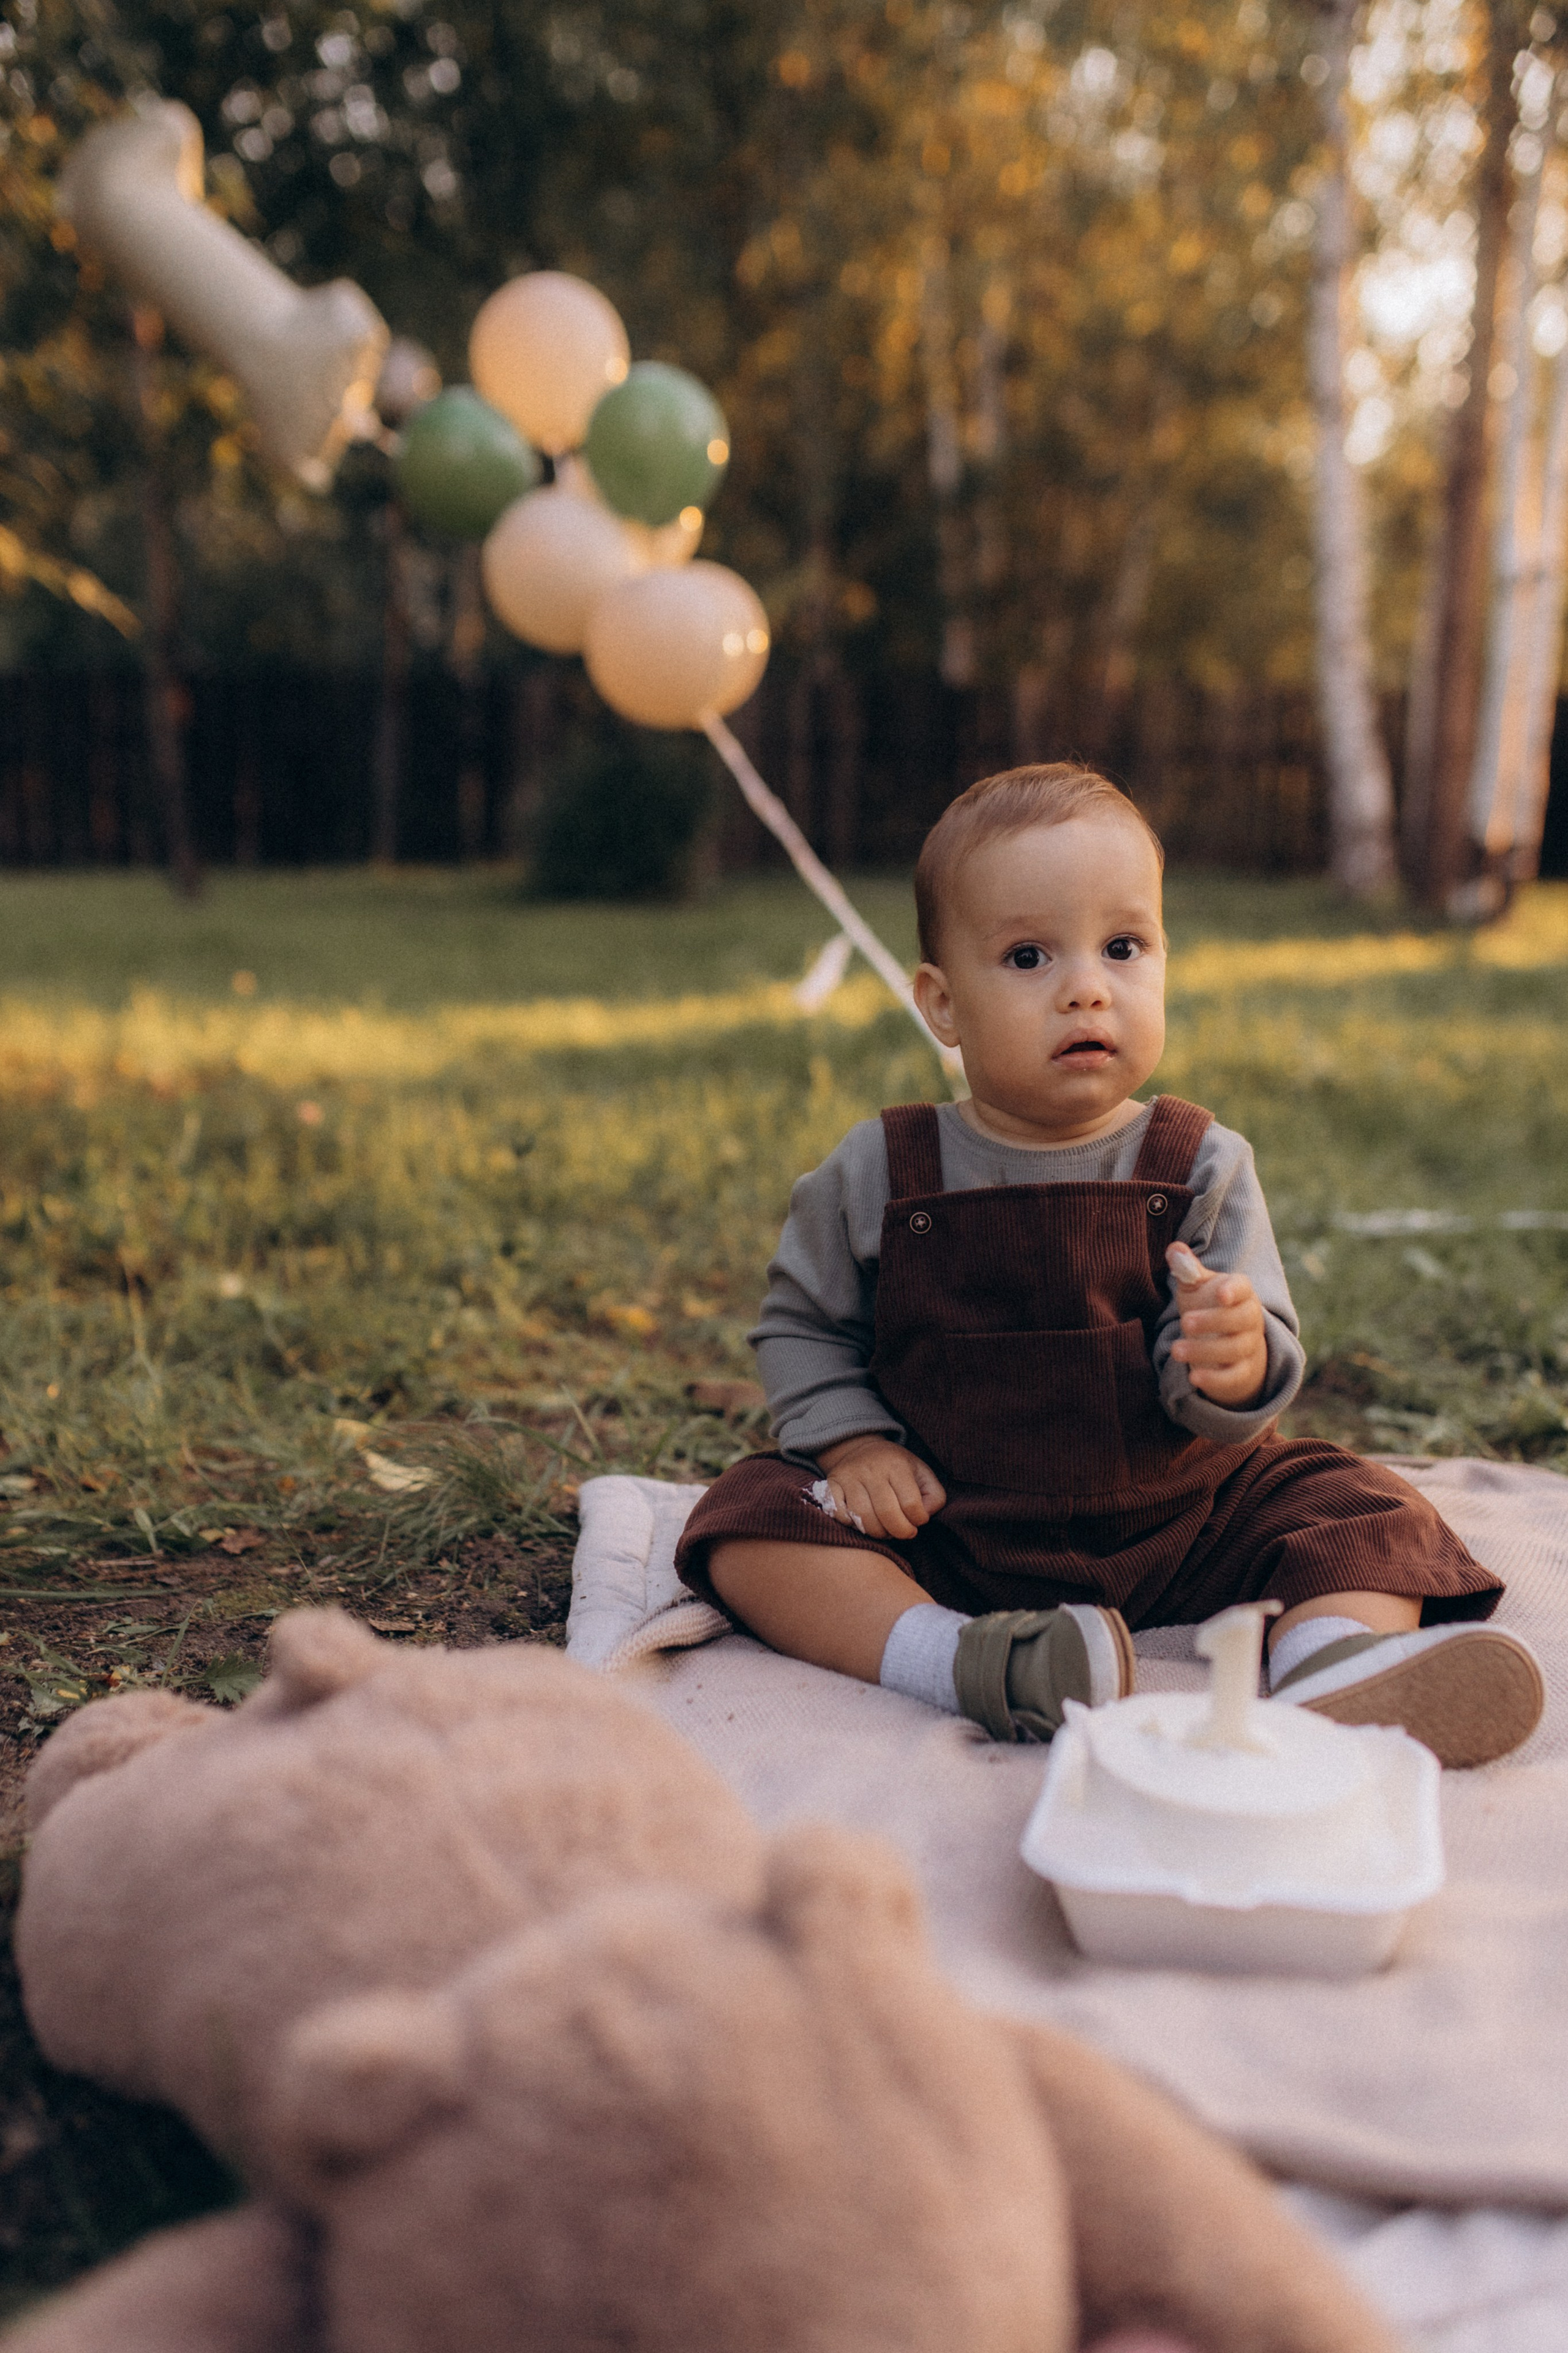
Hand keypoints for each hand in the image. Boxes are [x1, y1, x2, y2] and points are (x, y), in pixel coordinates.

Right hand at [814, 1436, 946, 1540]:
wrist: (864, 1449)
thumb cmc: (898, 1469)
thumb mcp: (923, 1475)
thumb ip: (934, 1497)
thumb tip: (924, 1516)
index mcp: (897, 1465)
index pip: (911, 1505)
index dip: (918, 1521)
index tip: (917, 1521)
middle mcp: (871, 1468)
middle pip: (887, 1514)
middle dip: (898, 1532)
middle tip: (902, 1532)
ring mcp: (849, 1476)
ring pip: (862, 1518)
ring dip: (877, 1533)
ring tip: (884, 1529)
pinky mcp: (831, 1484)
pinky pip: (839, 1514)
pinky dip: (850, 1525)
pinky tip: (862, 1522)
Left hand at [1165, 1241, 1268, 1407]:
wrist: (1230, 1346)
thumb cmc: (1209, 1307)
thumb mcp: (1198, 1287)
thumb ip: (1187, 1269)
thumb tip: (1174, 1249)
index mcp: (1241, 1293)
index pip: (1244, 1288)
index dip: (1234, 1290)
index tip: (1220, 1293)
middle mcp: (1250, 1319)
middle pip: (1241, 1320)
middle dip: (1213, 1321)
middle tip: (1185, 1322)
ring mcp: (1249, 1347)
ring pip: (1235, 1349)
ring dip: (1204, 1351)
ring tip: (1175, 1350)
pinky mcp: (1242, 1372)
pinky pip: (1234, 1377)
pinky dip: (1215, 1379)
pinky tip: (1193, 1378)